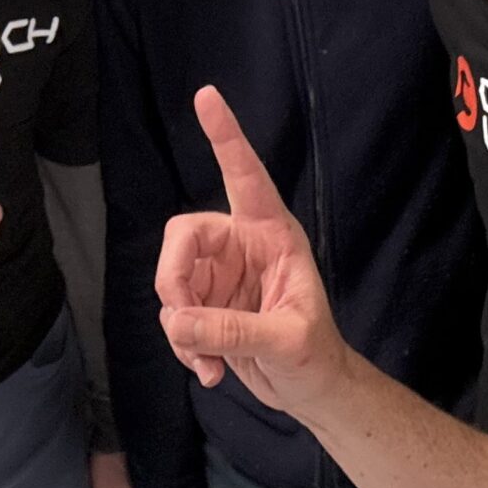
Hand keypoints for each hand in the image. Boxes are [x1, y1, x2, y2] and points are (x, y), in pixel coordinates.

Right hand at [156, 86, 349, 414]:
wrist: (312, 391)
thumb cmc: (316, 356)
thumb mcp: (286, 342)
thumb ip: (234, 330)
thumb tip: (177, 319)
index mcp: (273, 235)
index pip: (246, 176)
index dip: (226, 136)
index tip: (207, 96)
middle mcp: (242, 246)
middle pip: (184, 235)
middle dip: (174, 280)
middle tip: (184, 325)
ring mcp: (220, 276)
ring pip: (172, 279)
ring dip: (181, 327)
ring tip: (211, 363)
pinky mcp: (206, 305)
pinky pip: (174, 314)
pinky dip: (183, 346)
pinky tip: (210, 371)